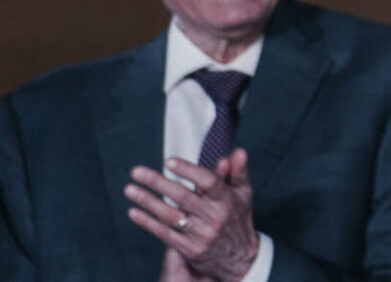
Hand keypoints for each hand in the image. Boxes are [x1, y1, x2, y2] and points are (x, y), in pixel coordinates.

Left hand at [127, 150, 258, 281]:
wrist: (238, 256)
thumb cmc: (236, 217)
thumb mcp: (243, 193)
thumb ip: (238, 171)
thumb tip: (237, 152)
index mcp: (227, 200)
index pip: (208, 181)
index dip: (188, 171)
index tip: (168, 161)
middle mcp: (214, 217)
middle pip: (183, 197)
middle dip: (158, 183)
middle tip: (137, 171)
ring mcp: (201, 234)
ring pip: (170, 215)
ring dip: (147, 201)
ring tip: (129, 189)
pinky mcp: (189, 249)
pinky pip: (164, 233)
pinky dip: (147, 222)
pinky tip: (133, 212)